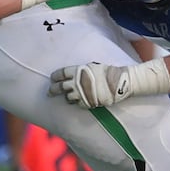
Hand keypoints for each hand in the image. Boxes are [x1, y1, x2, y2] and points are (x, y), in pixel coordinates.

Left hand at [49, 58, 169, 108]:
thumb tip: (74, 73)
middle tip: (49, 91)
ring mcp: (82, 93)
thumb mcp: (93, 66)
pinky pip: (77, 104)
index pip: (61, 73)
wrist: (120, 82)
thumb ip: (82, 71)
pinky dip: (76, 102)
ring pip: (67, 97)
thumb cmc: (108, 71)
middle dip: (53, 89)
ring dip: (66, 97)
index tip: (52, 78)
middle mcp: (77, 82)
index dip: (55, 76)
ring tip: (66, 97)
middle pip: (60, 86)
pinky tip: (77, 101)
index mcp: (78, 70)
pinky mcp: (87, 102)